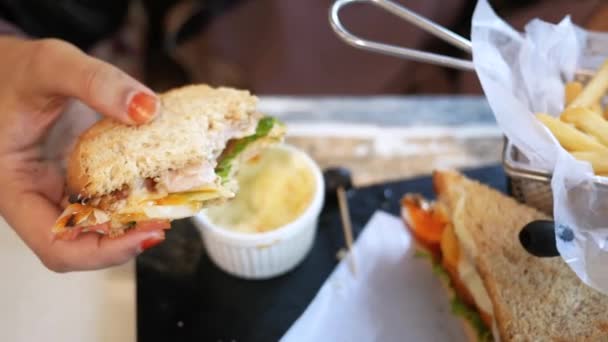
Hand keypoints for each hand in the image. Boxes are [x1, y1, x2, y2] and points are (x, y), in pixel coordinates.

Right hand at [0, 36, 164, 271]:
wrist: (5, 69)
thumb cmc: (14, 69)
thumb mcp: (52, 64)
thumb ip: (96, 82)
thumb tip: (149, 109)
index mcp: (14, 188)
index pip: (57, 245)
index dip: (104, 251)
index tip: (149, 233)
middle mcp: (35, 199)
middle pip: (82, 244)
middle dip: (127, 238)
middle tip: (167, 221)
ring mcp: (55, 192)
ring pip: (97, 226)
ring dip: (133, 220)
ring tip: (170, 203)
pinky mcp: (73, 180)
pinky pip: (104, 200)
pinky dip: (131, 196)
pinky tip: (158, 181)